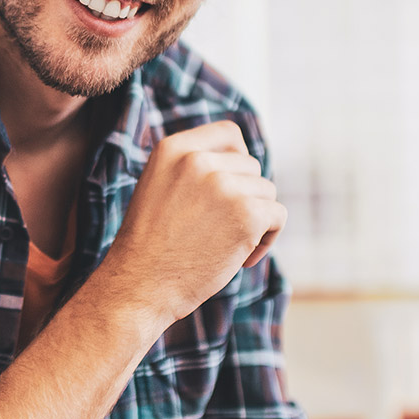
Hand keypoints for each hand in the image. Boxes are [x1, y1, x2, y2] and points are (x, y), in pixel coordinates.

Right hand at [98, 120, 285, 323]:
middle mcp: (197, 160)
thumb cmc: (151, 245)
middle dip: (245, 197)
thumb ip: (192, 168)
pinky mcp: (246, 214)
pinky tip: (243, 258)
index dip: (239, 157)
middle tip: (222, 229)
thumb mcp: (159, 187)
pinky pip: (277, 215)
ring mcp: (223, 185)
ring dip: (256, 219)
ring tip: (229, 245)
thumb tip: (242, 163)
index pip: (228, 133)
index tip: (234, 185)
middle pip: (251, 166)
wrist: (140, 286)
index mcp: (173, 149)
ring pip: (266, 191)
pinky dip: (268, 239)